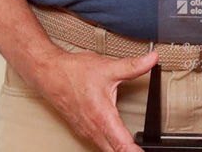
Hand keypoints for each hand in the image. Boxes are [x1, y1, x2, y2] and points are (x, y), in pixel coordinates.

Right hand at [33, 48, 157, 151]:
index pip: (121, 144)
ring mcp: (86, 131)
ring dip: (118, 150)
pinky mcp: (82, 129)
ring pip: (105, 149)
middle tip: (143, 151)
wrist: (49, 74)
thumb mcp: (108, 67)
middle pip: (113, 151)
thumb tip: (152, 59)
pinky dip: (110, 147)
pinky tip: (117, 144)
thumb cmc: (75, 72)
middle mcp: (93, 128)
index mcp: (102, 117)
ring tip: (133, 149)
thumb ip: (133, 66)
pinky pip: (98, 144)